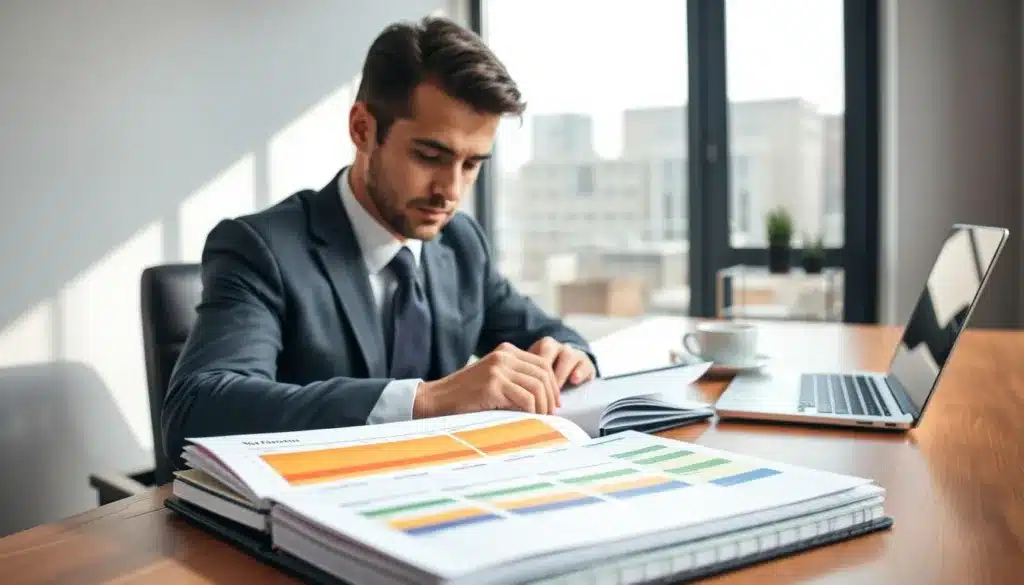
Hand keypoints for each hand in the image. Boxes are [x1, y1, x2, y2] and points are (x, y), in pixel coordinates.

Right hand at [413, 342, 560, 417]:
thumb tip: (545, 395)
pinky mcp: (493, 385)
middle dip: (550, 397)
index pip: (542, 364)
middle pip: (543, 374)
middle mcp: (504, 356)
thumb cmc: (466, 395)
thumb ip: (515, 377)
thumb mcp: (493, 377)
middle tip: (551, 414)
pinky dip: (531, 411)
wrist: (436, 400)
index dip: (553, 384)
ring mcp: (498, 369)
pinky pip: (525, 398)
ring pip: (536, 386)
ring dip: (543, 406)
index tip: (554, 403)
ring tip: (541, 419)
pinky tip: (528, 418)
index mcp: (506, 351)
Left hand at [527, 336, 596, 388]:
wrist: (572, 373)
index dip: (530, 368)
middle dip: (544, 368)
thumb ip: (525, 376)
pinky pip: (586, 365)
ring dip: (560, 372)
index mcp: (544, 346)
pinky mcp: (588, 364)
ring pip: (568, 356)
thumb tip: (510, 390)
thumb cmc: (546, 376)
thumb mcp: (535, 372)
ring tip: (556, 388)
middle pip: (550, 349)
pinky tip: (574, 380)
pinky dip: (580, 372)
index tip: (525, 384)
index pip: (534, 352)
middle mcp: (559, 347)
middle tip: (539, 387)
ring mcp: (575, 354)